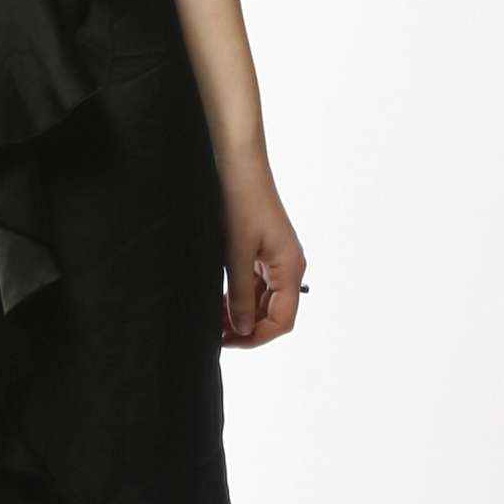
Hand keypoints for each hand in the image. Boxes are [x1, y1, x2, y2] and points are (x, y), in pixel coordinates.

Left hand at [217, 148, 304, 349]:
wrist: (235, 161)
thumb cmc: (239, 199)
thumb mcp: (236, 253)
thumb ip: (241, 295)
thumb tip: (241, 329)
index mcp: (290, 267)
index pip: (282, 321)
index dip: (256, 337)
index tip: (229, 342)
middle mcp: (288, 265)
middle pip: (274, 313)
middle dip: (246, 327)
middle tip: (215, 334)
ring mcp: (275, 257)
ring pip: (263, 300)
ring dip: (241, 313)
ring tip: (214, 320)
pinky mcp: (262, 249)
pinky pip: (255, 283)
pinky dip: (239, 296)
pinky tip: (219, 301)